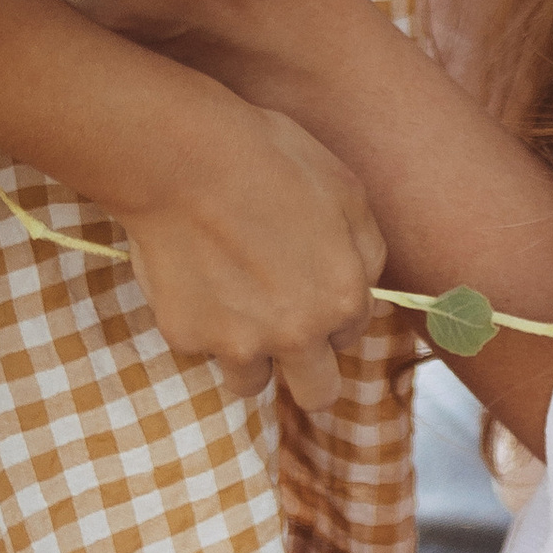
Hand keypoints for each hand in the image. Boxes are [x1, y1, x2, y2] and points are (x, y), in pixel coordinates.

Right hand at [116, 81, 385, 415]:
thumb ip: (367, 251)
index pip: (350, 336)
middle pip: (317, 394)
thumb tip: (365, 286)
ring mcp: (238, 342)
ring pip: (251, 382)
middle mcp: (297, 334)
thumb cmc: (270, 160)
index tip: (309, 290)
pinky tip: (195, 273)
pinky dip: (200, 320)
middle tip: (284, 333)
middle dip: (306, 370)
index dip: (331, 313)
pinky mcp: (187, 337)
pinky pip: (201, 345)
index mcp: (342, 299)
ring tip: (232, 299)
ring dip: (248, 352)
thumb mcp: (346, 189)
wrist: (185, 158)